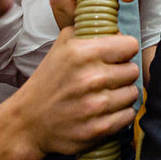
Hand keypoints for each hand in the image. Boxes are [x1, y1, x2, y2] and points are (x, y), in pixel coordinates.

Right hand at [7, 27, 138, 157]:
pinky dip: (120, 113)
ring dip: (121, 94)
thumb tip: (118, 31)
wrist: (27, 122)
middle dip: (122, 73)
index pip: (131, 45)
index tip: (115, 57)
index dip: (123, 51)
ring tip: (104, 95)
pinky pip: (128, 115)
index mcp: (83, 53)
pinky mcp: (99, 128)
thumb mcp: (62, 46)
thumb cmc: (48, 82)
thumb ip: (91, 31)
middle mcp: (91, 78)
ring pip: (133, 93)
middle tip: (106, 78)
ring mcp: (96, 105)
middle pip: (133, 70)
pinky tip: (105, 111)